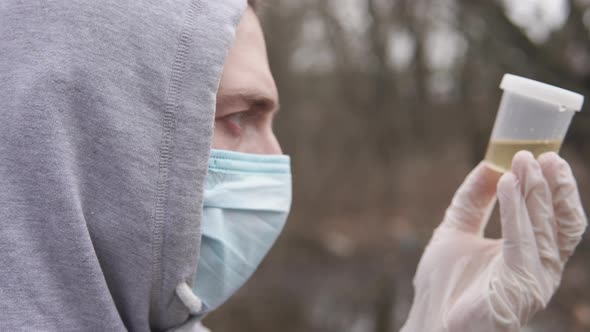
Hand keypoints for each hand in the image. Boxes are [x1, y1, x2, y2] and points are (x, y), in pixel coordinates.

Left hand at [401, 151, 586, 331]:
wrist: (430, 322)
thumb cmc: (444, 284)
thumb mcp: (456, 230)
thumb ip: (473, 201)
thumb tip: (488, 164)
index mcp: (528, 254)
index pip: (553, 218)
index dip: (554, 187)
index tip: (544, 155)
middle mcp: (538, 266)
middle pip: (557, 220)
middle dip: (550, 184)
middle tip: (541, 153)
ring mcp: (534, 278)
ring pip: (547, 228)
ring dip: (537, 190)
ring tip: (525, 160)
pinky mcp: (521, 286)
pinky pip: (522, 241)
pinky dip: (516, 209)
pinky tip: (507, 183)